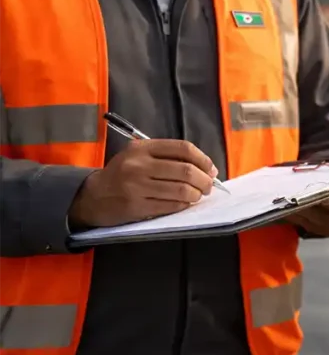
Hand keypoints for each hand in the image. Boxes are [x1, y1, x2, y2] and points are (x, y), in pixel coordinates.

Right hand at [69, 140, 217, 226]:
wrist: (92, 196)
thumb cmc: (122, 174)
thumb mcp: (138, 156)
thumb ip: (167, 157)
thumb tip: (205, 168)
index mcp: (142, 148)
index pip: (183, 148)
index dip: (203, 159)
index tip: (211, 169)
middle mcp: (138, 165)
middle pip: (186, 170)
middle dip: (204, 180)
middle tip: (208, 186)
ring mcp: (136, 186)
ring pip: (181, 190)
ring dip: (195, 194)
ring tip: (196, 195)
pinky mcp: (136, 206)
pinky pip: (170, 206)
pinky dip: (183, 205)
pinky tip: (184, 203)